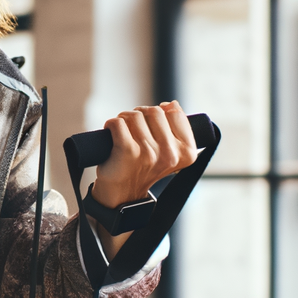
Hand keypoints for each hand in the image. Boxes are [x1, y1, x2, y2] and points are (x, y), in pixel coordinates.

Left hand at [89, 101, 196, 253]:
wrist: (123, 194)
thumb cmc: (144, 168)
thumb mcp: (169, 152)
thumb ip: (175, 128)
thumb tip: (172, 104)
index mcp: (186, 152)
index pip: (174, 112)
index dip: (160, 112)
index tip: (151, 124)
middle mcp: (169, 153)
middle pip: (154, 111)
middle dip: (140, 115)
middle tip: (134, 129)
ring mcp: (148, 152)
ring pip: (134, 115)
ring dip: (124, 120)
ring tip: (123, 134)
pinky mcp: (127, 151)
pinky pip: (117, 123)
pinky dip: (110, 125)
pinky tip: (111, 135)